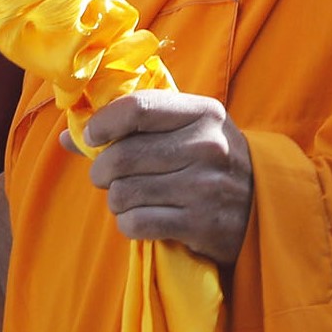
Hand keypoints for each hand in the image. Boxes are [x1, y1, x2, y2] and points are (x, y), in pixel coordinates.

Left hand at [78, 91, 252, 266]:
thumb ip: (132, 127)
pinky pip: (137, 223)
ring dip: (116, 200)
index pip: (137, 107)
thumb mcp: (187, 130)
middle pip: (122, 156)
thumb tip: (68, 136)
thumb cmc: (211, 160)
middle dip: (101, 171)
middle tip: (105, 176)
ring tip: (129, 198)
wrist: (264, 206)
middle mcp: (207, 146)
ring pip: (124, 193)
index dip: (102, 123)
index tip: (92, 137)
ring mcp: (205, 187)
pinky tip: (142, 218)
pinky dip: (129, 223)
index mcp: (202, 112)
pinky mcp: (201, 224)